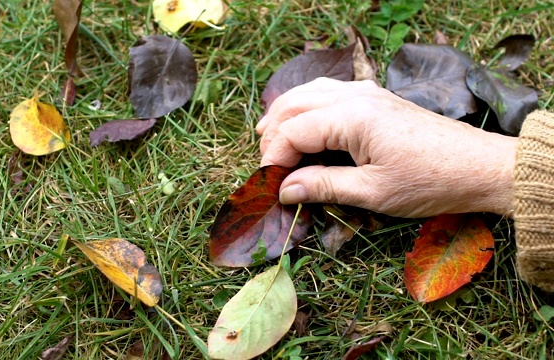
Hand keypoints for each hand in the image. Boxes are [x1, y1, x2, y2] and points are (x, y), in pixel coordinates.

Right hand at [257, 78, 516, 217]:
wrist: (479, 167)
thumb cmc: (430, 182)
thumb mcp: (373, 192)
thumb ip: (323, 186)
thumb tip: (284, 190)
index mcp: (351, 117)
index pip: (293, 131)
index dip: (273, 158)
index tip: (268, 186)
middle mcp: (355, 96)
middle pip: (293, 105)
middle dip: (273, 136)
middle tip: (267, 169)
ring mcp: (366, 93)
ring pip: (308, 93)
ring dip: (285, 116)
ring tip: (269, 142)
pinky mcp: (376, 99)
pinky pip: (328, 93)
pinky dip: (306, 108)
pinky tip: (304, 125)